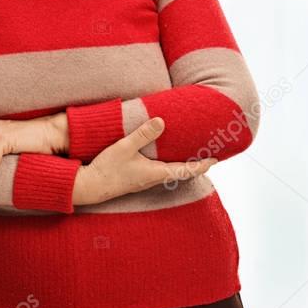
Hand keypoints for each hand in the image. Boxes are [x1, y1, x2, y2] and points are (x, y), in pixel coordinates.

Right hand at [72, 117, 216, 205]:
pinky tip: (163, 158)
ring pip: (170, 173)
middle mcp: (154, 179)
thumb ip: (143, 134)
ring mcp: (146, 180)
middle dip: (195, 164)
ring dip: (182, 165)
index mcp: (157, 173)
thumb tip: (161, 121)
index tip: (215, 159)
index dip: (202, 165)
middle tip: (207, 154)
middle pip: (181, 172)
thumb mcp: (125, 147)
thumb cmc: (108, 168)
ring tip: (189, 154)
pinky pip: (159, 172)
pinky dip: (169, 165)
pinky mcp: (137, 179)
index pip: (186, 170)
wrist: (91, 186)